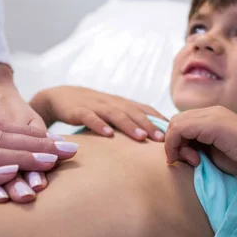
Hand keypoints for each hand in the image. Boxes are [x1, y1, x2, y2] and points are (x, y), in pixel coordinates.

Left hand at [0, 63, 73, 202]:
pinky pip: (38, 127)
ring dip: (37, 159)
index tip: (0, 194)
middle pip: (5, 152)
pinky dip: (48, 139)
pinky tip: (61, 150)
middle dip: (19, 174)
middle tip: (30, 192)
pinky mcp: (28, 115)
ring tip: (46, 177)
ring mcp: (11, 120)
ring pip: (24, 140)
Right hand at [30, 86, 167, 141]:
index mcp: (122, 104)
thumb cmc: (91, 108)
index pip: (145, 110)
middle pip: (134, 112)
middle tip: (164, 139)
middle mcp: (112, 103)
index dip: (160, 120)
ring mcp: (96, 106)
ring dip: (130, 125)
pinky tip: (107, 134)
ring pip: (116, 115)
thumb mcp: (112, 113)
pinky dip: (99, 125)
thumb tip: (153, 139)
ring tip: (142, 137)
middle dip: (150, 125)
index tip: (176, 133)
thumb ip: (130, 122)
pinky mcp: (78, 110)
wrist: (59, 96)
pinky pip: (90, 118)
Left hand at [165, 106, 236, 183]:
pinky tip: (186, 158)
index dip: (176, 141)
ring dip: (175, 145)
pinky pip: (180, 128)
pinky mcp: (211, 122)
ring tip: (191, 161)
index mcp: (214, 117)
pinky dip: (175, 143)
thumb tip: (179, 151)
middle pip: (177, 122)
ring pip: (176, 124)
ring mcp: (212, 115)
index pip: (183, 123)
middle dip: (174, 142)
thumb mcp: (215, 153)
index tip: (179, 159)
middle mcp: (212, 112)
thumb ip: (199, 148)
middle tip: (183, 160)